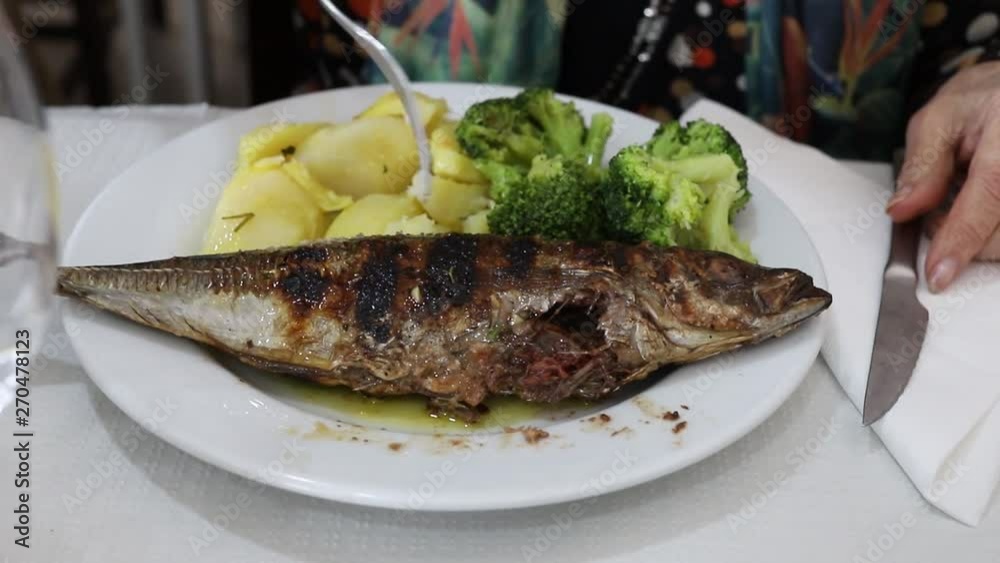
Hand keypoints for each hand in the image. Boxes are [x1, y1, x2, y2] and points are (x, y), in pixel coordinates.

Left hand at [887, 61, 999, 291]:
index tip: (939, 272)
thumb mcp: (938, 119)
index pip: (989, 195)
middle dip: (965, 240)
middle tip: (936, 215)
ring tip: (962, 205)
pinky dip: (994, 233)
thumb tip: (902, 210)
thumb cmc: (982, 100)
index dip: (962, 239)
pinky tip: (980, 212)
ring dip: (982, 239)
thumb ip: (922, 166)